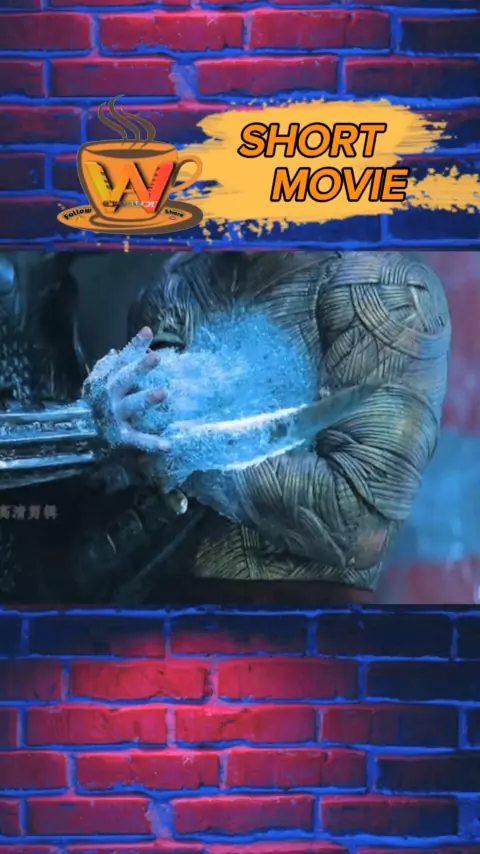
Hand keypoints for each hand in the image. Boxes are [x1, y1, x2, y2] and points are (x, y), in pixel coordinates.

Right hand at [82, 326, 170, 452]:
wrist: (83, 429)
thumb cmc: (101, 398)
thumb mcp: (104, 378)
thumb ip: (115, 362)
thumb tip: (130, 342)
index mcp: (108, 378)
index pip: (123, 359)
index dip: (135, 345)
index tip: (148, 331)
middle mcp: (111, 394)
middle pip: (125, 378)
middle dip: (140, 367)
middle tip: (156, 357)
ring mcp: (116, 414)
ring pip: (132, 404)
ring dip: (147, 398)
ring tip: (165, 392)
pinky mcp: (121, 435)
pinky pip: (137, 439)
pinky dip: (152, 443)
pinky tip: (169, 446)